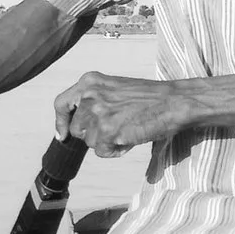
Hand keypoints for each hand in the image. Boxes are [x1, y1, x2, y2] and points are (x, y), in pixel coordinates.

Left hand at [53, 71, 196, 157]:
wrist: (174, 101)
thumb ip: (94, 101)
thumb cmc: (149, 97)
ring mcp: (97, 112)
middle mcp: (89, 95)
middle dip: (93, 134)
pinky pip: (101, 152)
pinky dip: (115, 151)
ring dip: (106, 142)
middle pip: (77, 129)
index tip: (62, 135)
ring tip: (127, 130)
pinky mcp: (107, 130)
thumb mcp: (114, 89)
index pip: (61, 103)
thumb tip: (77, 127)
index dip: (60, 122)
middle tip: (117, 127)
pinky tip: (129, 139)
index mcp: (89, 81)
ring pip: (89, 142)